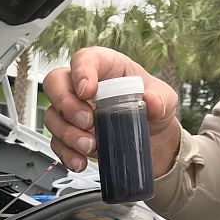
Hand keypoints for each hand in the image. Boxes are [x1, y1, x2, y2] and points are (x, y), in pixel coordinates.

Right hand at [43, 47, 180, 175]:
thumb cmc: (153, 112)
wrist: (151, 143)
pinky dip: (66, 154)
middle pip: (55, 83)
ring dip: (68, 133)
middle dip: (66, 104)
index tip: (88, 91)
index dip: (81, 72)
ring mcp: (73, 112)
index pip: (84, 59)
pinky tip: (81, 161)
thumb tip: (152, 100)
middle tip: (87, 121)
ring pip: (52, 116)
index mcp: (106, 68)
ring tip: (90, 145)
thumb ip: (161, 98)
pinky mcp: (69, 135)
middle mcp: (83, 87)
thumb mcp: (166, 100)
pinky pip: (56, 143)